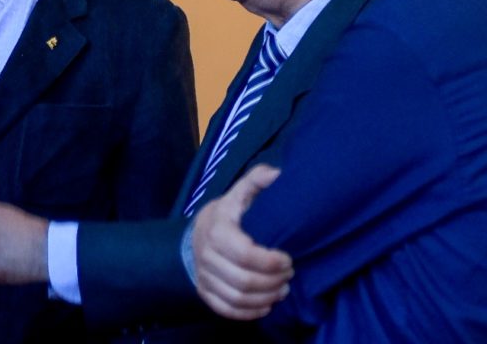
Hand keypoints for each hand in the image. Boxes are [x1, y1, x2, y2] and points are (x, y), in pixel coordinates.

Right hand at [191, 165, 293, 319]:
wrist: (197, 232)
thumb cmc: (227, 214)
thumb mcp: (239, 193)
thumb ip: (256, 181)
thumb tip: (277, 174)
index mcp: (217, 230)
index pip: (244, 254)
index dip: (270, 261)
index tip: (288, 259)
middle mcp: (207, 255)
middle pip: (243, 280)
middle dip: (272, 281)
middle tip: (289, 275)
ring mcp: (204, 276)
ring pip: (236, 298)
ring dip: (264, 298)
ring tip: (282, 290)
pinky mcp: (204, 291)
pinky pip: (225, 309)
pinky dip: (248, 312)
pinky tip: (266, 305)